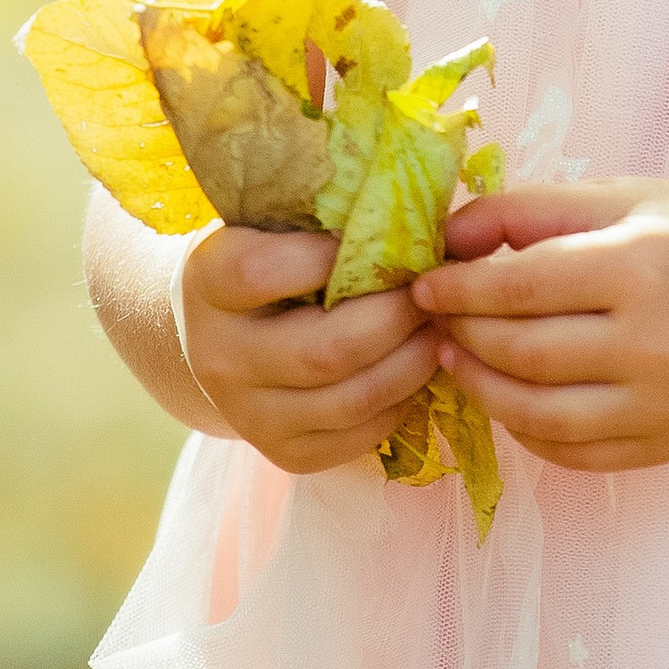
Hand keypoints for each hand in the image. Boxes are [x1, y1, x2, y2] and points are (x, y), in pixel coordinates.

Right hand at [175, 225, 440, 474]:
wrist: (222, 337)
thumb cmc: (273, 260)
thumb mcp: (286, 225)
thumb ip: (351, 215)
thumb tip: (460, 223)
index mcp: (207, 281)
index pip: (261, 273)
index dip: (330, 256)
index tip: (378, 239)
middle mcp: (218, 356)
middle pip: (323, 351)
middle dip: (396, 320)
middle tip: (432, 294)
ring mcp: (248, 413)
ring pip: (350, 400)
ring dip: (412, 364)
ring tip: (437, 330)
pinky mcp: (285, 453)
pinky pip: (360, 435)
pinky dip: (401, 402)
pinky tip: (413, 368)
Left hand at [412, 179, 668, 472]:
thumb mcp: (617, 199)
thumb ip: (528, 211)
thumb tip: (446, 238)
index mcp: (644, 267)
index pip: (520, 287)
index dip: (458, 289)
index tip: (423, 284)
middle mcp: (657, 344)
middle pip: (522, 352)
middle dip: (463, 335)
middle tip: (436, 319)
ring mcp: (663, 406)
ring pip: (535, 413)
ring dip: (481, 387)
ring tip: (458, 358)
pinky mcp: (664, 446)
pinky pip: (569, 450)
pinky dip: (524, 426)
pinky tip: (509, 393)